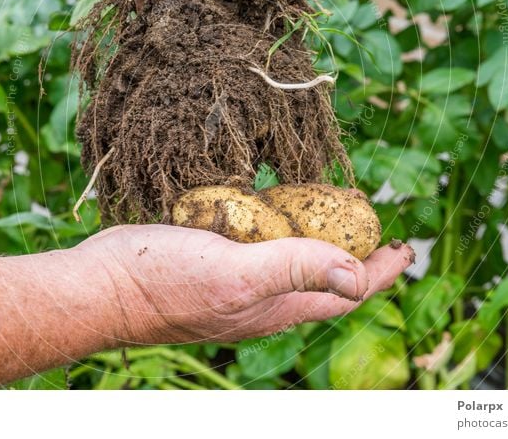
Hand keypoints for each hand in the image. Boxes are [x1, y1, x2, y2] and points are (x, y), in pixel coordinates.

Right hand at [74, 224, 414, 345]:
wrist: (102, 285)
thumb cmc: (164, 284)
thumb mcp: (237, 275)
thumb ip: (295, 268)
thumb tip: (360, 276)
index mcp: (275, 305)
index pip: (344, 291)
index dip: (380, 271)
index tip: (405, 247)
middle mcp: (260, 296)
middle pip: (321, 274)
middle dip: (353, 251)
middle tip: (371, 221)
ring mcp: (234, 277)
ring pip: (288, 256)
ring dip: (315, 235)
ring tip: (329, 208)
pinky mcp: (209, 257)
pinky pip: (254, 241)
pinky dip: (273, 222)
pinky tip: (268, 202)